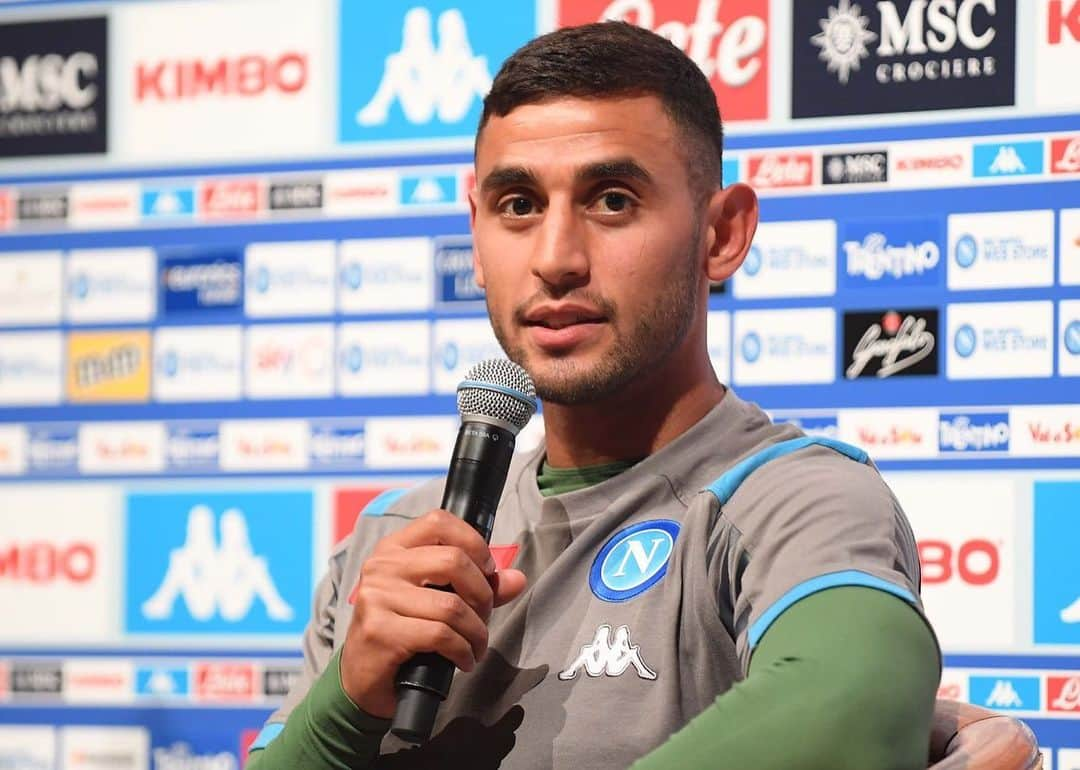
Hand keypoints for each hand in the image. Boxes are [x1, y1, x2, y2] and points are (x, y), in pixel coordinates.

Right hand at [340, 509, 527, 717]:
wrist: (362, 679)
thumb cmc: (401, 633)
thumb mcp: (436, 601)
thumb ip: (476, 586)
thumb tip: (517, 579)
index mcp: (394, 549)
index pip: (439, 522)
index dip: (473, 543)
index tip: (488, 570)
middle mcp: (382, 567)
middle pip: (453, 561)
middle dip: (483, 594)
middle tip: (484, 616)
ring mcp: (378, 597)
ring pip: (451, 605)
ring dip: (476, 631)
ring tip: (476, 645)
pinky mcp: (380, 630)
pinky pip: (440, 635)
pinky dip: (463, 651)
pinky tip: (463, 660)